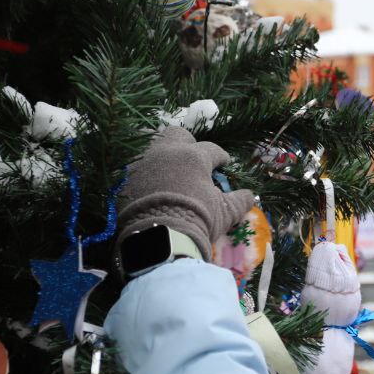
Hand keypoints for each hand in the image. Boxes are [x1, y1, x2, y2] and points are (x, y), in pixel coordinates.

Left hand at [115, 126, 255, 262]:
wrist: (159, 238)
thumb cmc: (197, 221)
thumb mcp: (225, 213)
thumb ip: (239, 201)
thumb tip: (249, 195)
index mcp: (194, 156)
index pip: (211, 150)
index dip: (220, 156)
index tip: (223, 163)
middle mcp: (167, 151)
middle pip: (177, 135)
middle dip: (187, 144)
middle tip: (192, 160)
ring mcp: (142, 162)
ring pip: (153, 146)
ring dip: (163, 155)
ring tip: (169, 170)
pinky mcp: (124, 177)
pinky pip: (134, 167)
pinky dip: (144, 173)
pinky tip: (149, 185)